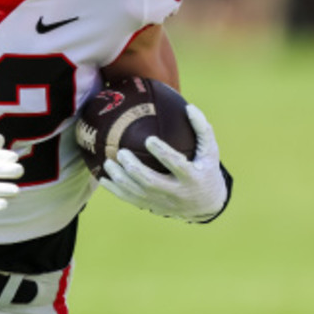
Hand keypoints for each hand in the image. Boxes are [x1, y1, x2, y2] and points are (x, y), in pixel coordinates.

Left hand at [100, 103, 228, 222]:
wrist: (207, 204)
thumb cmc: (206, 169)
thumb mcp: (210, 151)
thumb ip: (202, 129)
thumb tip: (189, 106)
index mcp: (192, 177)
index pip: (176, 165)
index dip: (163, 153)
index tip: (149, 139)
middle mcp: (177, 193)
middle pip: (152, 182)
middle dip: (134, 168)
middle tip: (121, 153)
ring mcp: (163, 203)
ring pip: (138, 193)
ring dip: (120, 179)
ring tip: (108, 163)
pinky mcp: (153, 207)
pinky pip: (131, 200)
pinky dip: (115, 190)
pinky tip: (103, 179)